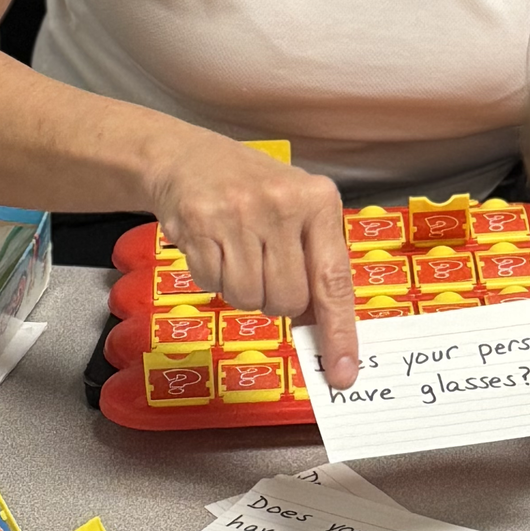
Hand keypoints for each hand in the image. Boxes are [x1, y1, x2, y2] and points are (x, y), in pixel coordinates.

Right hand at [145, 128, 358, 386]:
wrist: (187, 158)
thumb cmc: (252, 192)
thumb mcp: (298, 212)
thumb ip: (315, 265)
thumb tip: (322, 330)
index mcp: (319, 201)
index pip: (333, 281)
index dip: (338, 332)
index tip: (342, 372)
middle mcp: (282, 204)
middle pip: (287, 300)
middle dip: (275, 298)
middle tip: (263, 264)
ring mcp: (239, 213)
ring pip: (248, 299)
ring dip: (242, 289)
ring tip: (236, 251)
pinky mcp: (200, 223)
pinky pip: (214, 285)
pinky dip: (213, 277)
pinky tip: (214, 246)